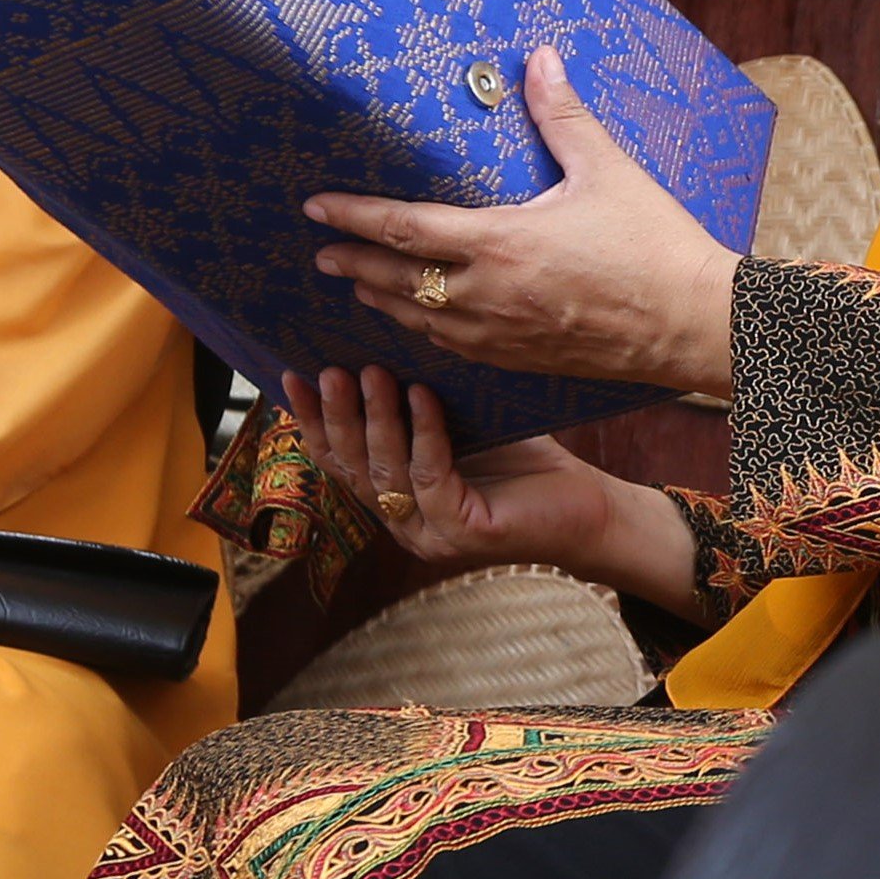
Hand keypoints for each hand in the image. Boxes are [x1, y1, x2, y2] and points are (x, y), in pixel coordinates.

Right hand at [286, 367, 707, 611]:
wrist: (586, 505)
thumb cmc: (524, 463)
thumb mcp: (458, 426)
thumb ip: (413, 404)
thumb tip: (372, 345)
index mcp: (395, 499)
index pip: (339, 460)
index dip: (313, 420)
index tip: (292, 375)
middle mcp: (404, 524)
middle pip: (353, 468)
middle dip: (337, 416)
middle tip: (327, 370)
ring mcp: (431, 534)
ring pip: (387, 472)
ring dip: (375, 419)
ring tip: (369, 372)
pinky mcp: (465, 533)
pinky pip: (432, 475)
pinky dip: (424, 432)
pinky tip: (421, 395)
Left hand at [304, 49, 738, 396]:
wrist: (694, 325)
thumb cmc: (655, 247)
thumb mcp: (606, 170)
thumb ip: (562, 115)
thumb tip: (539, 59)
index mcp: (500, 243)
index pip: (401, 227)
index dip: (352, 216)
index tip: (316, 209)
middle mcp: (488, 295)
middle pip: (396, 279)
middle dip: (352, 264)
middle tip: (320, 254)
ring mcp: (503, 335)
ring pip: (420, 321)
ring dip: (383, 301)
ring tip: (360, 287)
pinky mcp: (525, 360)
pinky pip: (456, 348)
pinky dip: (426, 332)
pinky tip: (423, 325)